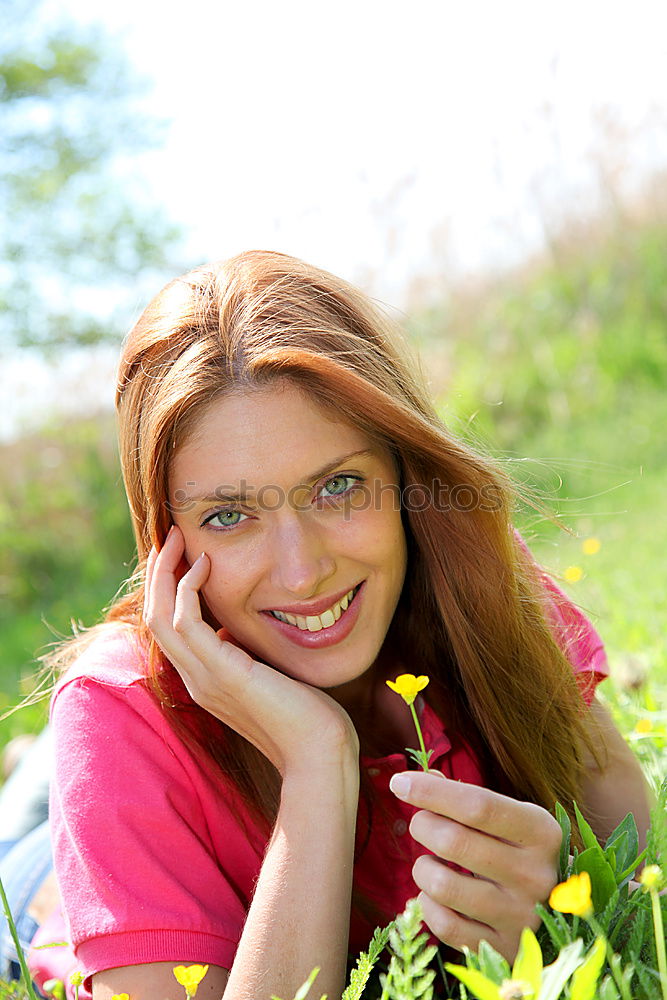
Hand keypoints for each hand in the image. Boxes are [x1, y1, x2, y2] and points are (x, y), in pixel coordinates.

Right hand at [143, 526, 359, 774]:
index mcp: (205, 680)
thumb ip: (248, 653)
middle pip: (154, 618)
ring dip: (165, 573)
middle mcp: (196, 679)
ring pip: (159, 616)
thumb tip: (239, 625)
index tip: (184, 555)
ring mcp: (204, 678)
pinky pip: (184, 621)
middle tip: (173, 537)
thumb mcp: (270, 674)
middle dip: (159, 574)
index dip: (169, 589)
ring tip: (179, 539)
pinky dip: (187, 587)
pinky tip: (205, 564)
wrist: (320, 754)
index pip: (169, 628)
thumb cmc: (308, 717)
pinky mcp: (221, 672)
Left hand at [390, 770, 561, 960]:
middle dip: (423, 825)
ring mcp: (521, 916)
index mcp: (542, 832)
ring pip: (443, 885)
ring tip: (429, 863)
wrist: (558, 910)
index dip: (432, 791)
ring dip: (422, 868)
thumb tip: (412, 782)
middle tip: (421, 823)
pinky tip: (434, 896)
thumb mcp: (507, 817)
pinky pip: (445, 926)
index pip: (478, 805)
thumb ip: (463, 798)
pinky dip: (427, 906)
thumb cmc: (518, 850)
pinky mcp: (504, 950)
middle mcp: (536, 875)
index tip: (399, 782)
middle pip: (455, 841)